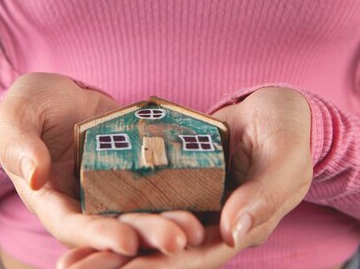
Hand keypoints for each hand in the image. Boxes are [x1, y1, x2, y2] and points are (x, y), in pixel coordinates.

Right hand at [0, 73, 203, 256]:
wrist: (59, 93)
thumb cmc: (30, 104)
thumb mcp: (16, 116)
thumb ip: (20, 144)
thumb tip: (33, 175)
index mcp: (49, 197)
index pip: (71, 226)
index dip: (98, 237)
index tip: (126, 242)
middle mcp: (83, 200)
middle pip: (114, 226)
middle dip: (146, 235)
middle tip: (179, 239)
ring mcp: (110, 187)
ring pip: (140, 212)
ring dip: (167, 222)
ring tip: (196, 227)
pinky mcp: (133, 170)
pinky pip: (155, 184)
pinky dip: (177, 193)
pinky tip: (202, 195)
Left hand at [56, 86, 313, 267]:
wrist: (277, 108)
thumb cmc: (290, 130)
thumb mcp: (284, 157)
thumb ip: (264, 194)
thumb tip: (233, 232)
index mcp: (242, 227)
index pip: (195, 256)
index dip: (157, 267)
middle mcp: (214, 224)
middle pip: (163, 254)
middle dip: (119, 264)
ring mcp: (196, 205)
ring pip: (150, 234)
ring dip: (112, 247)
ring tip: (69, 258)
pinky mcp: (182, 184)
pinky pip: (148, 203)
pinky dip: (121, 213)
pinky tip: (90, 215)